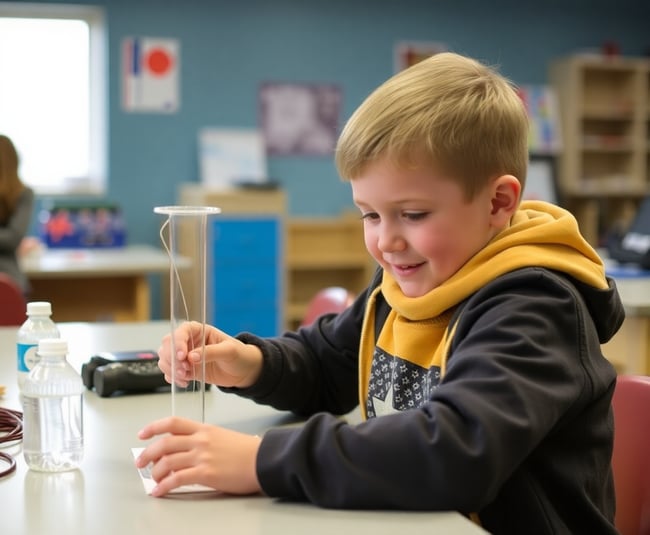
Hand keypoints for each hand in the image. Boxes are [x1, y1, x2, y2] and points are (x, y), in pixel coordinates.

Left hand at [136, 416, 261, 496]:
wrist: (264, 460)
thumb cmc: (247, 452)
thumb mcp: (223, 437)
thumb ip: (204, 440)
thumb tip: (186, 450)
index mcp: (205, 429)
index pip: (173, 423)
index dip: (154, 427)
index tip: (143, 433)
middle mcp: (201, 440)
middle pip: (165, 443)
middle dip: (148, 453)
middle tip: (141, 462)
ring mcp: (202, 456)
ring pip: (167, 462)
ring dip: (155, 472)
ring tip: (153, 480)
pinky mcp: (206, 473)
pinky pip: (177, 479)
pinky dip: (164, 486)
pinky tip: (160, 492)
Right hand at [157, 321, 262, 387]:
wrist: (243, 371)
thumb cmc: (240, 355)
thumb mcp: (229, 351)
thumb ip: (211, 352)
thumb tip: (192, 357)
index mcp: (199, 330)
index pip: (181, 332)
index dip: (178, 343)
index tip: (182, 356)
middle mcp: (189, 341)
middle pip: (167, 345)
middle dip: (171, 358)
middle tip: (184, 370)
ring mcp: (186, 356)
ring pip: (166, 359)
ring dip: (171, 369)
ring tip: (185, 377)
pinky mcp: (187, 369)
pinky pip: (171, 372)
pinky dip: (173, 378)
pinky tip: (184, 382)